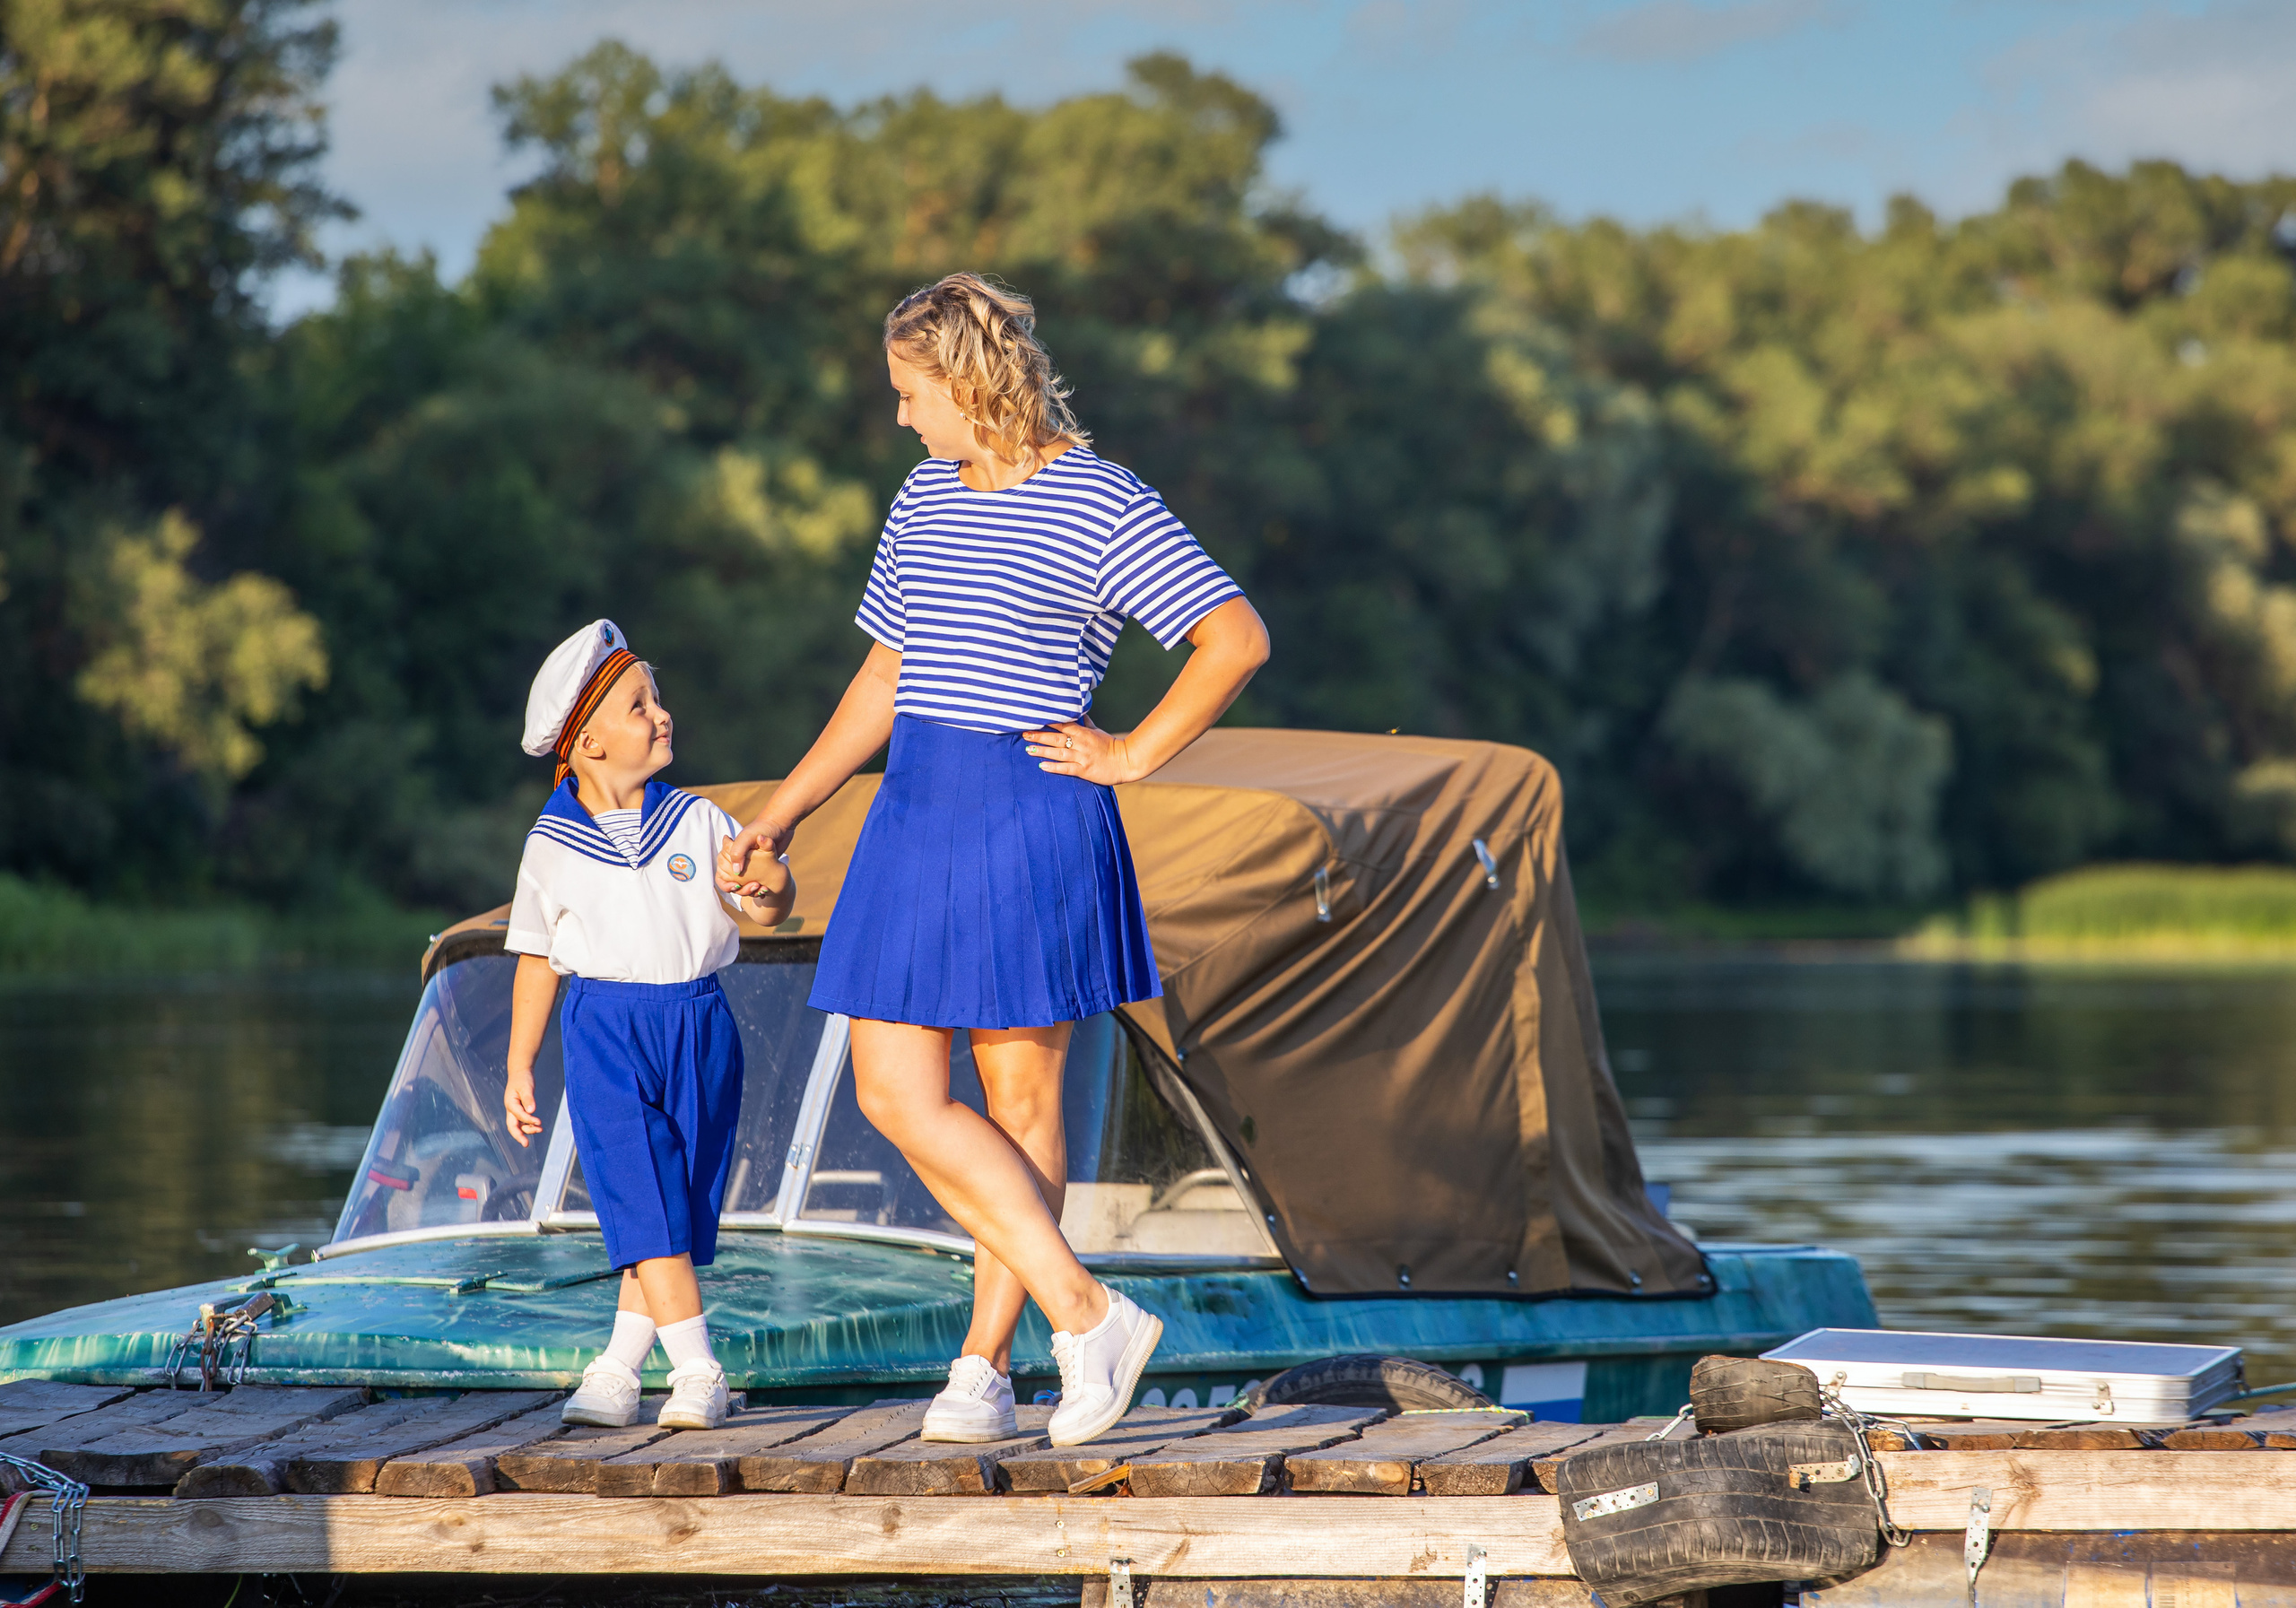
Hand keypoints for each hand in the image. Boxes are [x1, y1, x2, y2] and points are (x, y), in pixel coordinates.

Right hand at [504, 1067, 542, 1147]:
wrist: (521, 1074)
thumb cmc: (523, 1079)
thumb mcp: (526, 1087)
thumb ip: (528, 1098)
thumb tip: (531, 1111)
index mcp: (510, 1103)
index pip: (518, 1115)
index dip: (528, 1120)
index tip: (539, 1123)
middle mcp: (511, 1109)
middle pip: (512, 1126)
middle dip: (518, 1136)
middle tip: (526, 1144)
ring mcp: (515, 1111)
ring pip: (518, 1125)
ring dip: (528, 1130)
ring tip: (540, 1130)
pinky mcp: (520, 1111)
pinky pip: (523, 1122)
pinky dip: (529, 1125)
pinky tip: (538, 1126)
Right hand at [717, 817, 791, 895]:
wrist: (782, 825)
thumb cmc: (763, 828)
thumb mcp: (748, 838)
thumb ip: (738, 852)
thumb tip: (736, 871)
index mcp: (731, 854)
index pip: (722, 875)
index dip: (726, 884)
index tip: (737, 885)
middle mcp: (738, 860)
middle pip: (733, 882)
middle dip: (742, 889)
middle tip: (755, 886)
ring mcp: (750, 864)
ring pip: (745, 884)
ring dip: (751, 890)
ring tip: (762, 889)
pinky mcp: (762, 867)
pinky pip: (756, 882)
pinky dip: (760, 888)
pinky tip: (766, 888)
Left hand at [1024, 718, 1138, 784]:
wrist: (1126, 762)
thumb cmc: (1110, 746)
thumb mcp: (1097, 731)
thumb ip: (1086, 723)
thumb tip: (1079, 711)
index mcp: (1083, 732)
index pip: (1062, 724)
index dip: (1047, 722)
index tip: (1033, 719)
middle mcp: (1081, 743)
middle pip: (1056, 737)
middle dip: (1040, 735)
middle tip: (1024, 734)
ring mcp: (1082, 757)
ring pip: (1059, 752)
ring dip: (1043, 751)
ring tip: (1029, 749)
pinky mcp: (1085, 770)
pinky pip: (1066, 768)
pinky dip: (1054, 767)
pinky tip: (1043, 766)